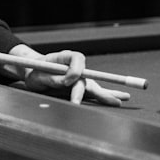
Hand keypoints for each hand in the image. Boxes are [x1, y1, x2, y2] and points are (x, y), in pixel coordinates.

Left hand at [9, 44, 130, 106]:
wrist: (34, 72)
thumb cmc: (34, 71)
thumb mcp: (37, 75)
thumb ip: (51, 78)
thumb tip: (67, 82)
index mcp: (65, 57)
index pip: (77, 58)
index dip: (75, 69)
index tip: (68, 81)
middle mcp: (76, 67)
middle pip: (88, 78)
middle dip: (97, 92)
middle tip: (106, 102)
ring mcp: (80, 78)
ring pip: (95, 87)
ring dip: (108, 94)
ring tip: (124, 98)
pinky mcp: (80, 88)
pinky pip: (94, 92)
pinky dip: (107, 96)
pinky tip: (121, 98)